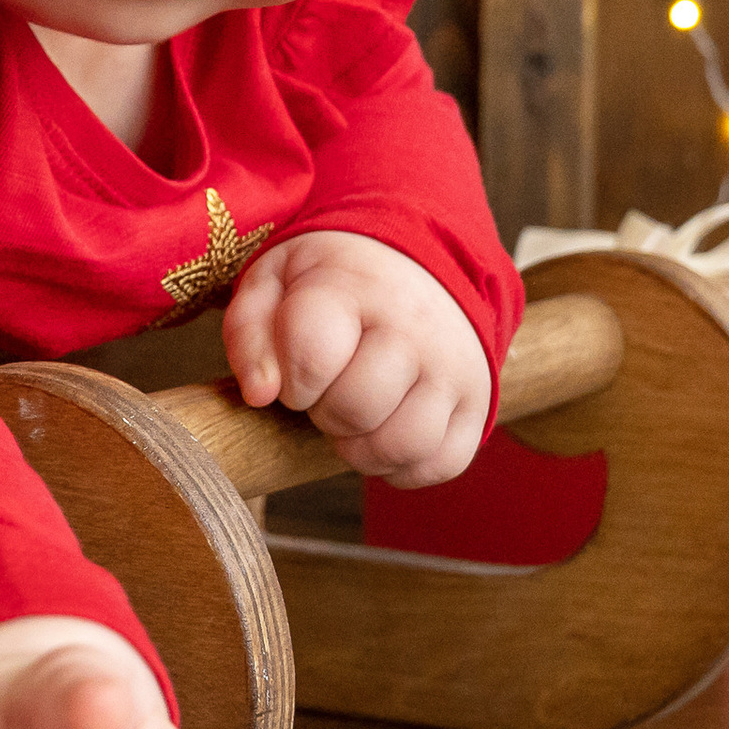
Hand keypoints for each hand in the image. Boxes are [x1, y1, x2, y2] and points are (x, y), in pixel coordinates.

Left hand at [222, 229, 490, 487]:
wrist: (420, 263)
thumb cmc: (333, 280)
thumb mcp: (274, 280)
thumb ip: (249, 332)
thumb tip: (259, 395)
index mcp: (356, 286)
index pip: (312, 357)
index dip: (292, 381)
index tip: (297, 370)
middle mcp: (415, 327)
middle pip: (354, 409)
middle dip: (324, 413)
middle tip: (327, 391)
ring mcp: (454, 367)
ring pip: (402, 445)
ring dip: (361, 448)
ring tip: (353, 416)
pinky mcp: (479, 403)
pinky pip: (440, 465)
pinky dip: (402, 465)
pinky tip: (385, 430)